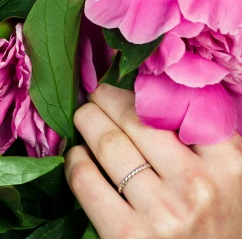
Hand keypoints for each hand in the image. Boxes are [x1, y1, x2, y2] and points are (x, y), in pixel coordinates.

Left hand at [65, 83, 241, 238]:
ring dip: (88, 122)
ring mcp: (162, 212)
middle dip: (108, 98)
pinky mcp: (128, 237)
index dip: (147, 87)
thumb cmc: (221, 226)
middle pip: (136, 117)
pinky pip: (88, 181)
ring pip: (108, 144)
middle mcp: (196, 184)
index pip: (179, 104)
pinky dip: (76, 161)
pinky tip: (77, 155)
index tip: (131, 80)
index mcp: (228, 164)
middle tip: (97, 93)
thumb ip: (207, 140)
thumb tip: (161, 92)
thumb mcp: (231, 180)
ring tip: (83, 116)